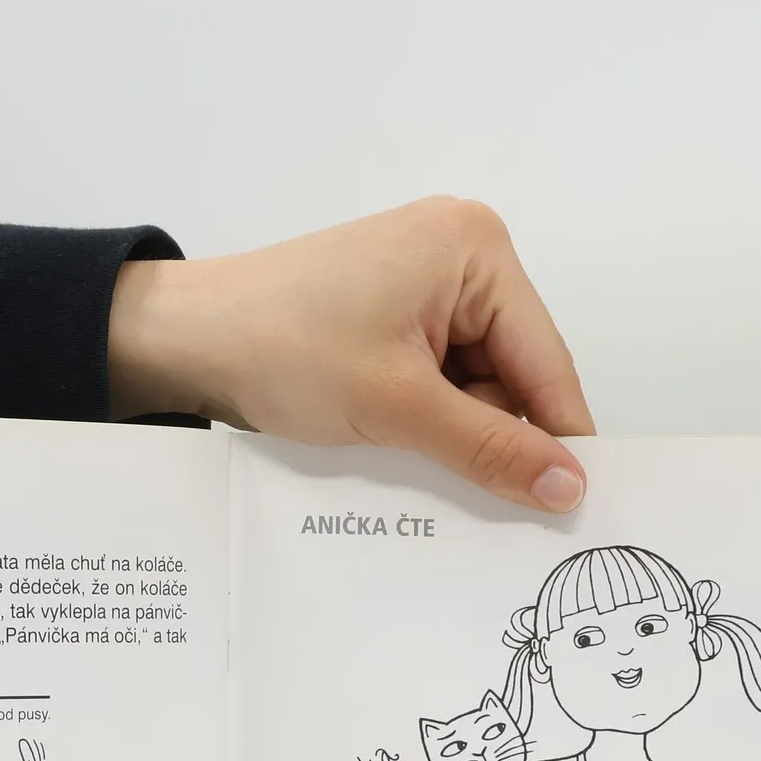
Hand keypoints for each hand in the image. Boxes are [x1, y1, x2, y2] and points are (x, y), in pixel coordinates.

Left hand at [108, 198, 593, 510]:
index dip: (561, 439)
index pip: (547, 362)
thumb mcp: (398, 407)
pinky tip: (395, 442)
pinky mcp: (392, 311)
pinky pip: (437, 378)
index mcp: (476, 251)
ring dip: (453, 431)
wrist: (183, 339)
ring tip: (409, 458)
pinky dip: (425, 418)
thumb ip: (492, 449)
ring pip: (475, 384)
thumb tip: (570, 486)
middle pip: (515, 373)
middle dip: (494, 434)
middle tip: (477, 501)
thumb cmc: (282, 349)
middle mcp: (460, 253)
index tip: (577, 509)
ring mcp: (424, 282)